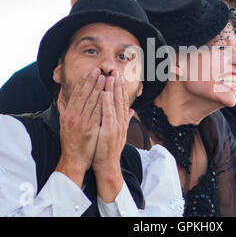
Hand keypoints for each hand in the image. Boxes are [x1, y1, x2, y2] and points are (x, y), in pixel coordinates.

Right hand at [55, 67, 104, 187]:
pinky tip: (108, 94)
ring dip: (99, 88)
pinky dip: (103, 103)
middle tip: (99, 70)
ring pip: (91, 102)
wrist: (74, 159)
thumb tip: (61, 96)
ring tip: (105, 77)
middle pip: (84, 95)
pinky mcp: (90, 129)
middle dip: (92, 81)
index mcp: (67, 113)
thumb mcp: (64, 123)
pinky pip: (98, 113)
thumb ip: (63, 108)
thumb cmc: (70, 141)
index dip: (84, 82)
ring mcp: (81, 123)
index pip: (77, 94)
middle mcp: (73, 116)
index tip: (90, 72)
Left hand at [93, 71, 134, 202]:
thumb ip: (125, 120)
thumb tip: (131, 110)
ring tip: (110, 77)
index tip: (118, 76)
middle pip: (120, 100)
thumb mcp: (119, 133)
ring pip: (114, 104)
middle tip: (115, 71)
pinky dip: (106, 103)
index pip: (122, 101)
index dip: (120, 88)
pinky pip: (107, 114)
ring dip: (112, 90)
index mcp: (122, 121)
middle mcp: (121, 122)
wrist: (107, 165)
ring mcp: (116, 126)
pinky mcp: (109, 131)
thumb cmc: (109, 149)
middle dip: (118, 85)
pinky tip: (104, 93)